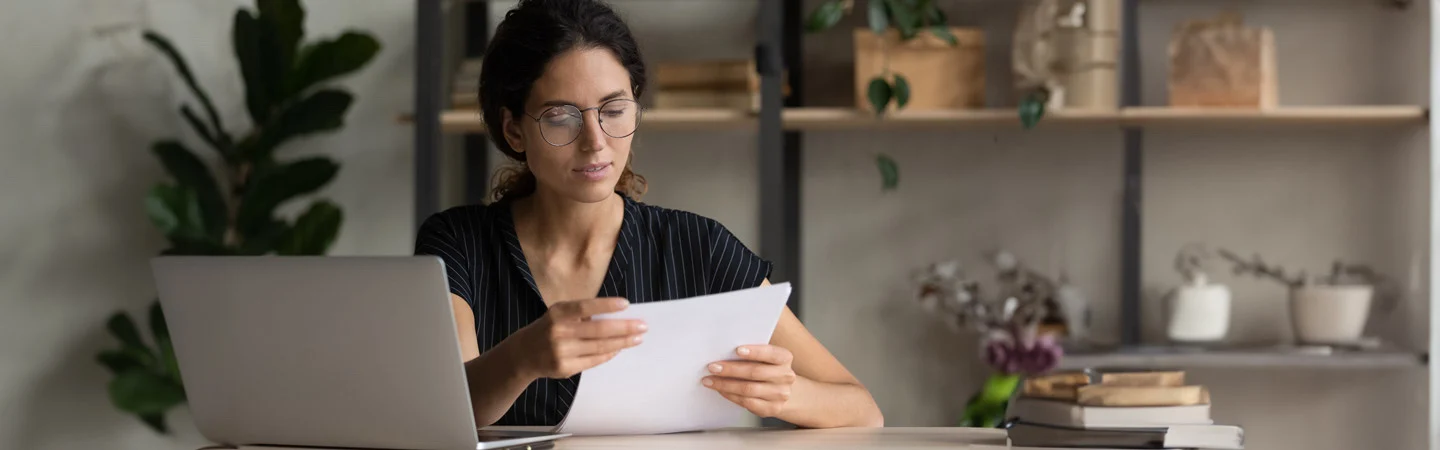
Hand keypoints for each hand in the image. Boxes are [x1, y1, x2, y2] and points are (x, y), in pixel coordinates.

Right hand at [507, 297, 645, 379]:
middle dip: (624, 328)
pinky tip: (620, 348)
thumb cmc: (549, 328)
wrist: (523, 354)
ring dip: (622, 342)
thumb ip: (582, 314)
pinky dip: (609, 353)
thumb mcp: (559, 314)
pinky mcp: (565, 368)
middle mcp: (558, 332)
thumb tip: (617, 316)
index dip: (606, 305)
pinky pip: (593, 360)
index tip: (626, 304)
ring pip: (599, 347)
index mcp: (558, 313)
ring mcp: (561, 352)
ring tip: (637, 338)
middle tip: (643, 326)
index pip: (585, 307)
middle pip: (598, 330)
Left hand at [702, 345, 795, 417]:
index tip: (737, 350)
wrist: (781, 390)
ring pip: (748, 389)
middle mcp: (785, 376)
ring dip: (726, 384)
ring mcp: (780, 394)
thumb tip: (723, 351)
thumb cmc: (767, 368)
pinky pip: (747, 402)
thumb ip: (751, 354)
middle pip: (755, 372)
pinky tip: (721, 390)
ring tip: (710, 380)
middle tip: (713, 367)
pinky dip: (731, 395)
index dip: (754, 352)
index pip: (770, 353)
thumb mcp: (766, 357)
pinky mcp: (772, 408)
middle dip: (731, 370)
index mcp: (785, 358)